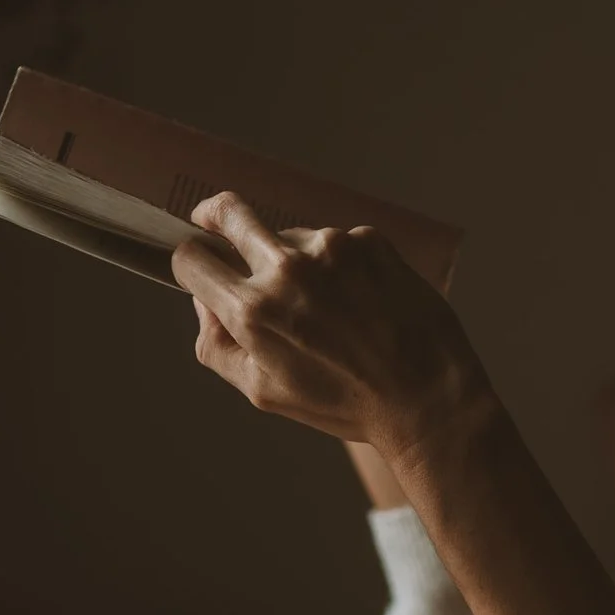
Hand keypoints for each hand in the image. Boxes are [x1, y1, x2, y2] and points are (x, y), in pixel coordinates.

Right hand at [171, 192, 488, 457]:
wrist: (426, 396)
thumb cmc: (343, 402)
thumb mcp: (264, 391)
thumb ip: (217, 346)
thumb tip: (204, 303)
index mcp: (253, 311)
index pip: (192, 260)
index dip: (188, 263)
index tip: (197, 264)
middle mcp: (287, 269)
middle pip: (228, 212)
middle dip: (212, 216)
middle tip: (211, 220)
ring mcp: (330, 248)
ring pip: (289, 237)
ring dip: (292, 260)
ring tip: (328, 310)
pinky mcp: (367, 240)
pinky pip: (334, 244)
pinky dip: (337, 266)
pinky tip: (359, 303)